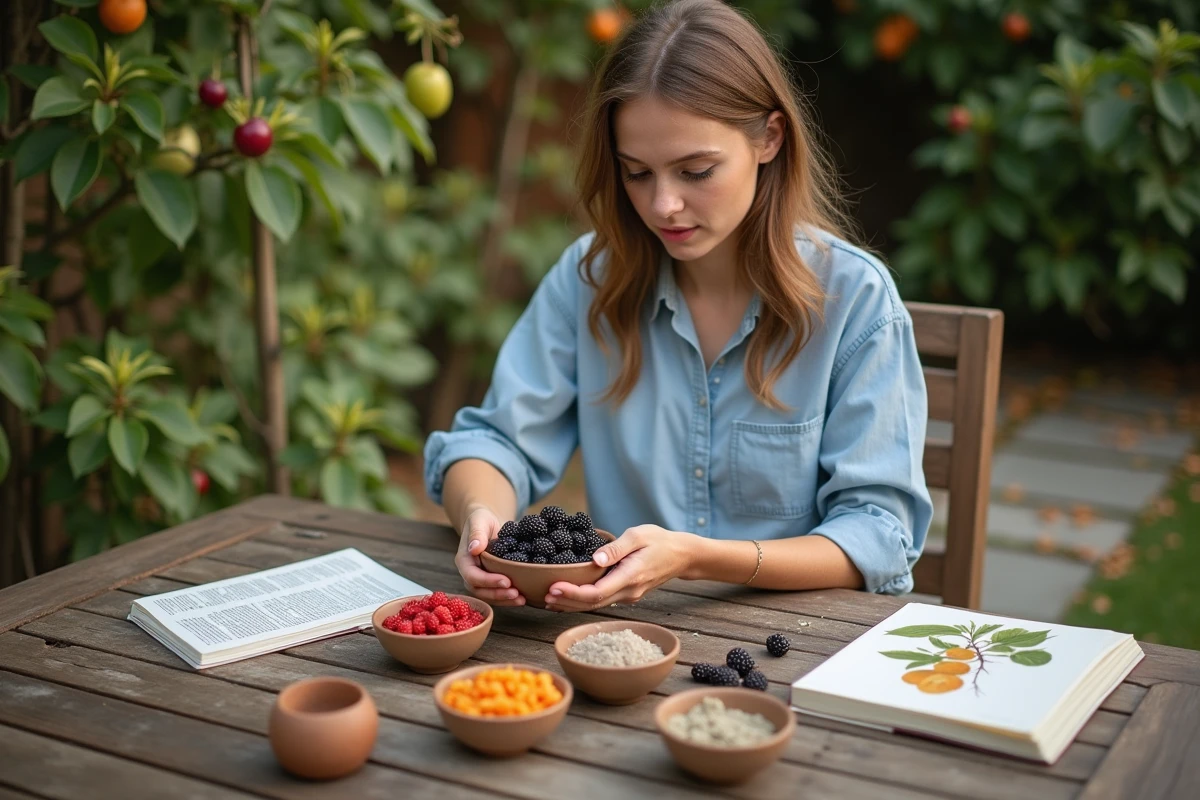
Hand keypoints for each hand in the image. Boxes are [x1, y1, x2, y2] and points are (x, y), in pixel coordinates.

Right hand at [455, 505, 525, 605]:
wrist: (488, 522)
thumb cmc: (482, 519)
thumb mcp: (479, 520)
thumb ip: (477, 533)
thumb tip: (474, 548)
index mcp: (464, 560)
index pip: (472, 576)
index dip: (488, 581)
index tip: (506, 581)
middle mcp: (470, 572)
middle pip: (480, 590)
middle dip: (498, 594)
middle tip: (516, 594)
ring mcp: (480, 578)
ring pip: (488, 595)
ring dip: (504, 600)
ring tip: (521, 599)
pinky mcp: (491, 580)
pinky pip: (497, 593)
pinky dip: (508, 598)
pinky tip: (523, 598)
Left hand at [544, 525, 696, 610]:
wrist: (681, 555)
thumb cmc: (659, 541)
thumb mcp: (639, 535)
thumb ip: (616, 548)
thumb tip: (595, 559)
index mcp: (630, 576)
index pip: (597, 593)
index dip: (573, 594)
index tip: (553, 588)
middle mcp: (628, 592)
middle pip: (593, 604)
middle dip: (567, 602)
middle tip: (543, 596)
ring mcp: (628, 596)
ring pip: (597, 606)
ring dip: (573, 604)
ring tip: (549, 599)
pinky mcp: (627, 595)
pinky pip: (602, 601)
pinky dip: (583, 601)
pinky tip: (569, 596)